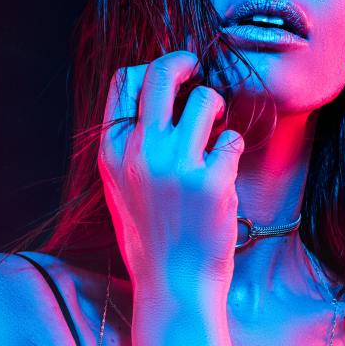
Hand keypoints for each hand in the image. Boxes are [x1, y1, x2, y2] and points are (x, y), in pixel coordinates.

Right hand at [98, 51, 244, 294]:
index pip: (123, 82)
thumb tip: (154, 100)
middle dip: (183, 61)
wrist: (174, 284)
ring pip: (205, 100)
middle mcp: (140, 152)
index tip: (172, 72)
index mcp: (112, 152)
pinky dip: (232, 149)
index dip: (151, 68)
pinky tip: (223, 171)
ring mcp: (175, 165)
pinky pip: (232, 139)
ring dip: (216, 109)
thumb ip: (130, 145)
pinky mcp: (211, 181)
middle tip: (198, 69)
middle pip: (161, 75)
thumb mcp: (121, 188)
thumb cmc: (152, 238)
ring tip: (215, 133)